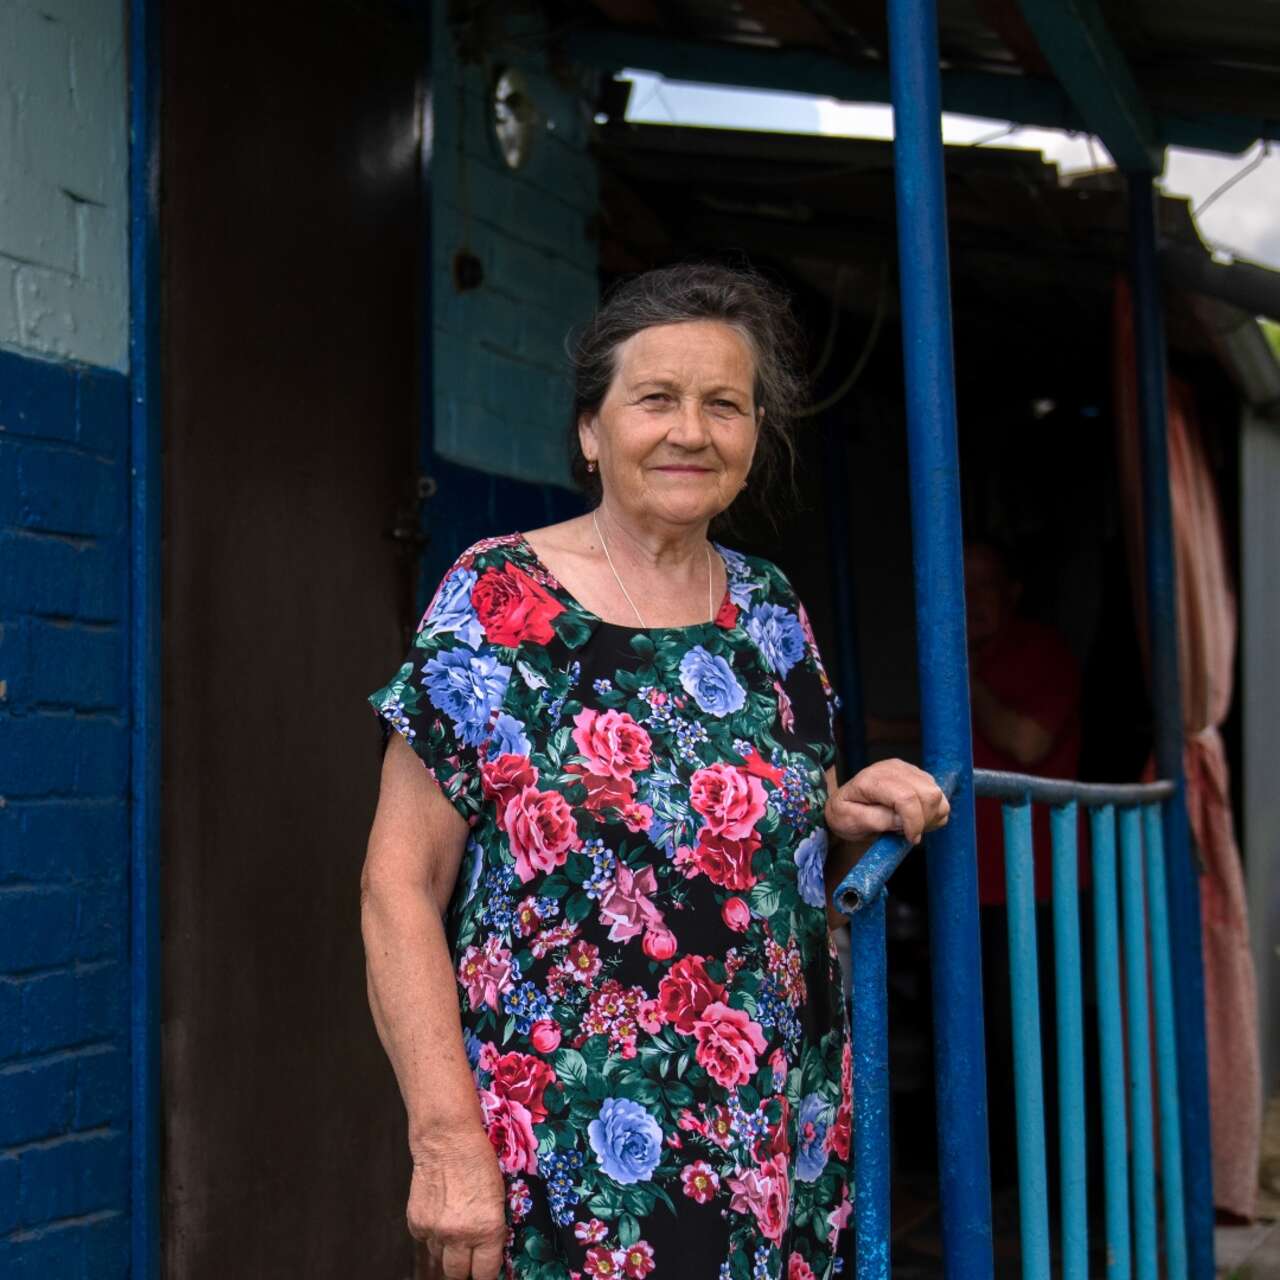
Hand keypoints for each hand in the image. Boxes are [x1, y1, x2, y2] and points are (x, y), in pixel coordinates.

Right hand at [409, 1129, 506, 1279]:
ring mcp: (435, 1231)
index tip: (484, 1269)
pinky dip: (431, 1233)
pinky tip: (439, 1212)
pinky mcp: (416, 1223)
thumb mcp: (497, 1197)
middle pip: (458, 1275)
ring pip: (439, 1257)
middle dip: (464, 1269)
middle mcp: (460, 1235)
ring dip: (447, 1248)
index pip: (485, 1274)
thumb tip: (487, 1254)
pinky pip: (424, 1240)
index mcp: (487, 1229)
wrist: (447, 1138)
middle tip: (468, 1256)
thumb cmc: (478, 1161)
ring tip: (454, 1223)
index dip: (486, 1273)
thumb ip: (491, 1229)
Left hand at [824, 758, 949, 846]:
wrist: (845, 803)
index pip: (906, 797)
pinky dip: (934, 812)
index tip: (910, 838)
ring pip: (937, 795)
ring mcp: (907, 769)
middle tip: (908, 834)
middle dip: (924, 820)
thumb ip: (877, 820)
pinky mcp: (917, 775)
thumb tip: (902, 820)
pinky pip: (939, 796)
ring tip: (910, 826)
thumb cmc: (845, 814)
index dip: (914, 822)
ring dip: (930, 817)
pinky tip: (916, 819)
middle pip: (928, 794)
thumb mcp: (850, 821)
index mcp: (872, 779)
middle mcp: (893, 769)